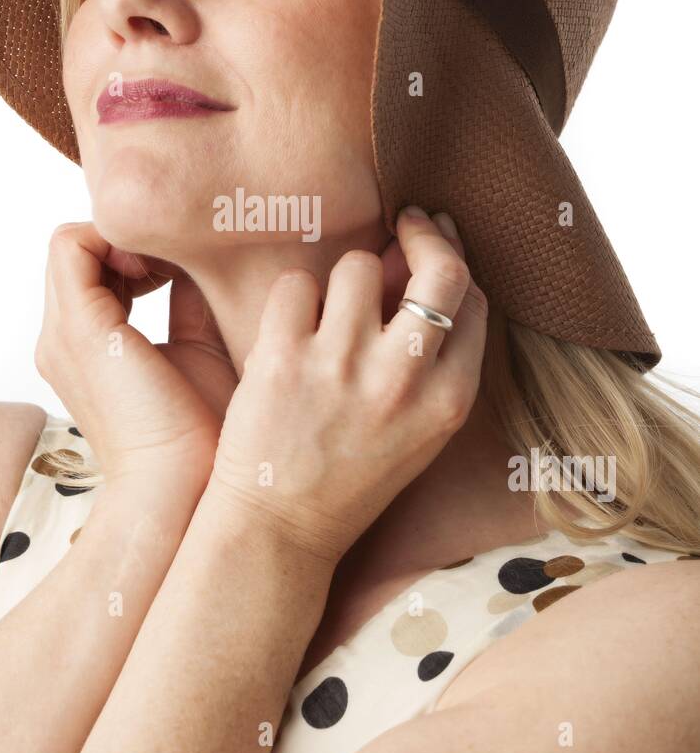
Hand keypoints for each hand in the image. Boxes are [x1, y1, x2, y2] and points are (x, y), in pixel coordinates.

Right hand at [34, 223, 236, 491]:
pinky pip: (72, 245)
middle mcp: (62, 341)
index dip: (137, 251)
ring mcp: (63, 336)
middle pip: (79, 252)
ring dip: (125, 236)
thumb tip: (204, 252)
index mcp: (85, 349)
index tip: (186, 262)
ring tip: (173, 263)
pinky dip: (117, 237)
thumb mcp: (200, 347)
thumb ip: (190, 300)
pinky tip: (164, 267)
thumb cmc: (204, 436)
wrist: (187, 489)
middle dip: (131, 238)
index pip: (91, 269)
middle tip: (181, 256)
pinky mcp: (79, 329)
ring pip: (72, 244)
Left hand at [207, 208, 487, 565]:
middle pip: (439, 270)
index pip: (471, 301)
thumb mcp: (420, 430)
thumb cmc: (351, 475)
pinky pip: (296, 284)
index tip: (434, 241)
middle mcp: (404, 380)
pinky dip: (292, 299)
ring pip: (358, 266)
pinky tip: (288, 330)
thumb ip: (434, 360)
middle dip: (422, 235)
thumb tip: (424, 265)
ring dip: (343, 279)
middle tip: (405, 222)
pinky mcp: (283, 360)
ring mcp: (343, 367)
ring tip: (328, 314)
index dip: (452, 261)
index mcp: (449, 401)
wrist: (280, 530)